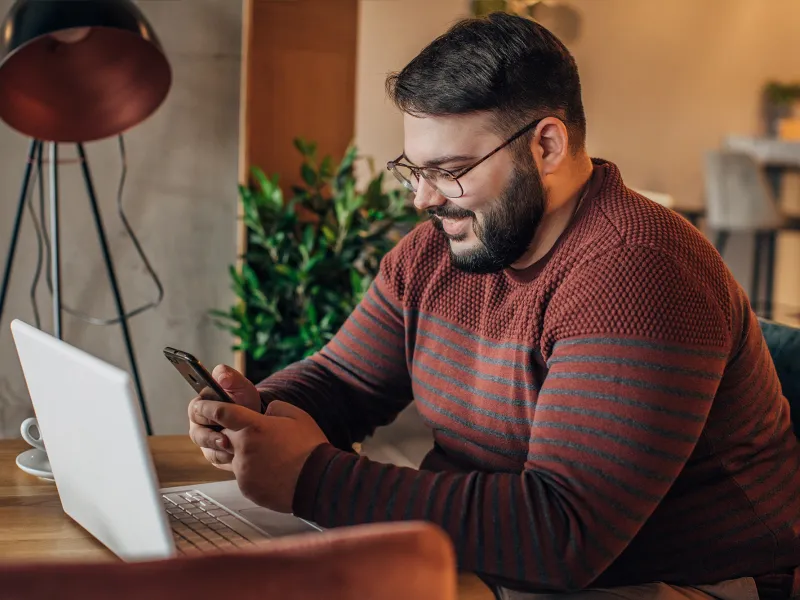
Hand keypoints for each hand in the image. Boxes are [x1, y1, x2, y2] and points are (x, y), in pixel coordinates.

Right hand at [188, 365, 259, 470]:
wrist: (258, 420)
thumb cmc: (244, 400)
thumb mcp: (240, 386)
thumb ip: (230, 377)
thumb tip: (221, 375)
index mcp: (201, 406)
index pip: (195, 410)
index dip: (204, 413)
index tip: (214, 415)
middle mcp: (200, 426)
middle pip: (198, 434)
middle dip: (211, 438)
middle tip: (225, 440)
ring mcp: (207, 442)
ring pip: (207, 450)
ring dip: (220, 451)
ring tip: (233, 451)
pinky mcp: (217, 455)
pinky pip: (218, 461)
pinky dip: (227, 460)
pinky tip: (237, 458)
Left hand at [192, 399, 328, 512]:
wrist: (318, 481)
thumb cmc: (310, 447)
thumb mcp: (296, 416)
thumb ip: (275, 408)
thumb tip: (266, 412)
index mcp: (254, 426)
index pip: (221, 412)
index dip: (207, 407)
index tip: (199, 406)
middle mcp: (243, 448)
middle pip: (222, 436)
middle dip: (227, 433)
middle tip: (243, 434)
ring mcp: (243, 470)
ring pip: (233, 458)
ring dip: (243, 455)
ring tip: (268, 456)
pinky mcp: (246, 488)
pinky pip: (243, 476)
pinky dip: (253, 473)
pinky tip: (272, 472)